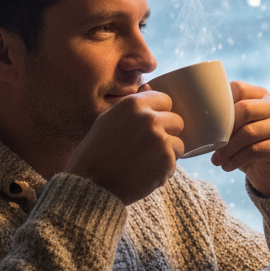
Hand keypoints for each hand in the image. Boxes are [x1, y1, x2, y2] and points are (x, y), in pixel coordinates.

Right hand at [64, 90, 183, 204]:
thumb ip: (131, 104)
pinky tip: (144, 173)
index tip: (149, 127)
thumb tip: (148, 85)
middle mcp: (149, 118)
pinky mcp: (166, 160)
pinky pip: (175, 162)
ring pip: (178, 143)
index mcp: (134, 103)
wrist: (91, 185)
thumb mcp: (107, 119)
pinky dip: (163, 170)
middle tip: (147, 148)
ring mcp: (160, 139)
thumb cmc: (96, 152)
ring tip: (144, 162)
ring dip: (166, 153)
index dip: (159, 114)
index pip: (165, 100)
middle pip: (176, 120)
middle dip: (167, 133)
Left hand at [210, 80, 269, 197]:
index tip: (206, 122)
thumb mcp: (237, 127)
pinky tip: (227, 166)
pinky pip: (255, 150)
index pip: (239, 88)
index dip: (220, 104)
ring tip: (216, 160)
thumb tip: (193, 114)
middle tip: (210, 145)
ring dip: (227, 149)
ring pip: (249, 132)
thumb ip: (224, 116)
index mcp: (262, 95)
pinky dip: (236, 159)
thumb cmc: (247, 146)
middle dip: (223, 129)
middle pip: (245, 109)